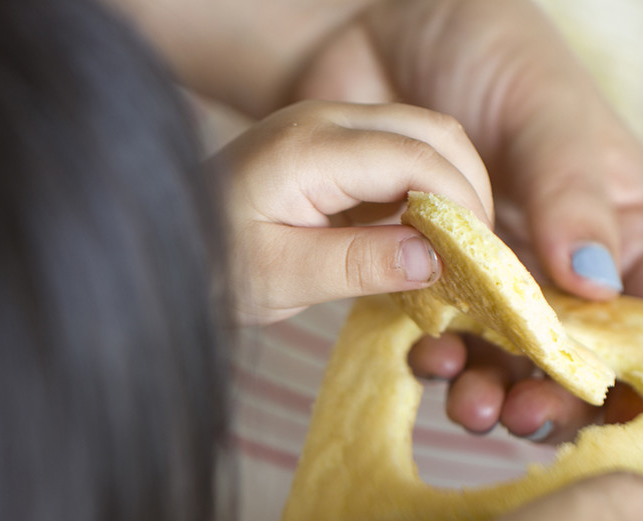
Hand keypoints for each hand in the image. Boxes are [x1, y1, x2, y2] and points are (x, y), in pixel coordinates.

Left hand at [215, 99, 492, 324]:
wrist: (162, 243)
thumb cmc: (213, 265)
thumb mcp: (282, 277)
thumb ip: (358, 265)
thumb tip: (436, 258)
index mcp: (309, 150)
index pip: (415, 159)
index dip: (462, 207)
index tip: (481, 261)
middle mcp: (323, 120)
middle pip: (431, 132)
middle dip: (468, 190)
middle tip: (479, 256)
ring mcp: (326, 125)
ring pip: (421, 135)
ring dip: (450, 187)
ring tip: (456, 250)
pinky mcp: (329, 144)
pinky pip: (397, 151)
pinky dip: (424, 188)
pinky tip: (422, 236)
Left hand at [294, 0, 642, 439]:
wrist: (375, 32)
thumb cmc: (489, 52)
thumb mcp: (546, 112)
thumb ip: (573, 195)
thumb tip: (597, 287)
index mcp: (625, 222)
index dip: (639, 373)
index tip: (603, 409)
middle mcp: (564, 258)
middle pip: (577, 355)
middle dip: (552, 392)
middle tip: (519, 412)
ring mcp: (498, 271)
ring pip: (508, 357)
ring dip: (491, 387)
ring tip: (468, 401)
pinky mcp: (434, 272)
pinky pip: (444, 333)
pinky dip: (439, 356)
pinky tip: (425, 360)